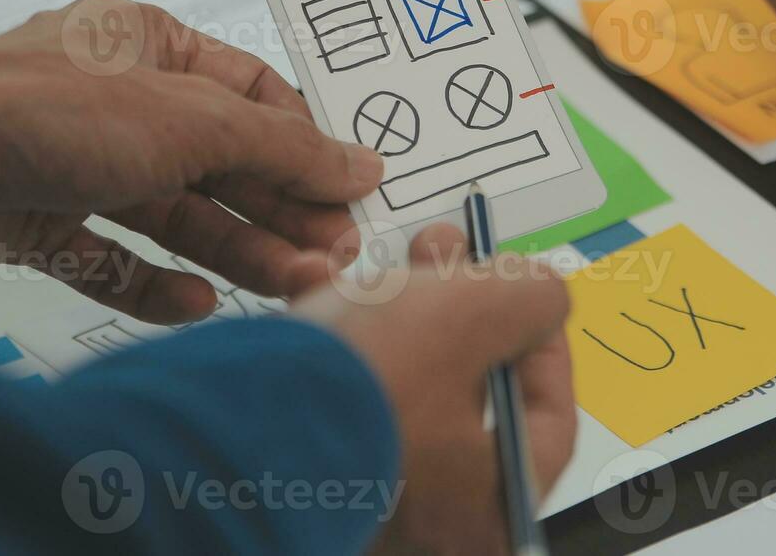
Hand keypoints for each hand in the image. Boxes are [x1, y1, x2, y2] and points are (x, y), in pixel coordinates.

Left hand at [0, 0, 383, 323]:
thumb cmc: (53, 108)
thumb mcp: (191, 119)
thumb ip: (283, 149)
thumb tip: (364, 164)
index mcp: (153, 47)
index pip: (253, 95)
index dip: (306, 144)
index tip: (354, 190)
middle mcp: (121, 103)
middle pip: (222, 163)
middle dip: (279, 209)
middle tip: (335, 254)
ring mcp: (79, 165)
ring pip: (176, 215)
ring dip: (237, 252)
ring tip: (294, 285)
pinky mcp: (41, 224)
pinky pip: (114, 258)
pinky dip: (157, 283)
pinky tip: (198, 301)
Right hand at [294, 224, 575, 554]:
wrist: (228, 422)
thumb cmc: (365, 383)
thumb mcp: (476, 312)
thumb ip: (532, 298)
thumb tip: (542, 295)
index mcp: (490, 509)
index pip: (547, 421)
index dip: (540, 339)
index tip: (521, 291)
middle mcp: (431, 525)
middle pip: (468, 396)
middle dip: (456, 307)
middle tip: (443, 250)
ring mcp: (365, 501)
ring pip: (400, 388)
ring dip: (393, 310)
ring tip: (375, 259)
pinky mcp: (307, 472)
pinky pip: (344, 400)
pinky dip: (342, 341)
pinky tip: (322, 288)